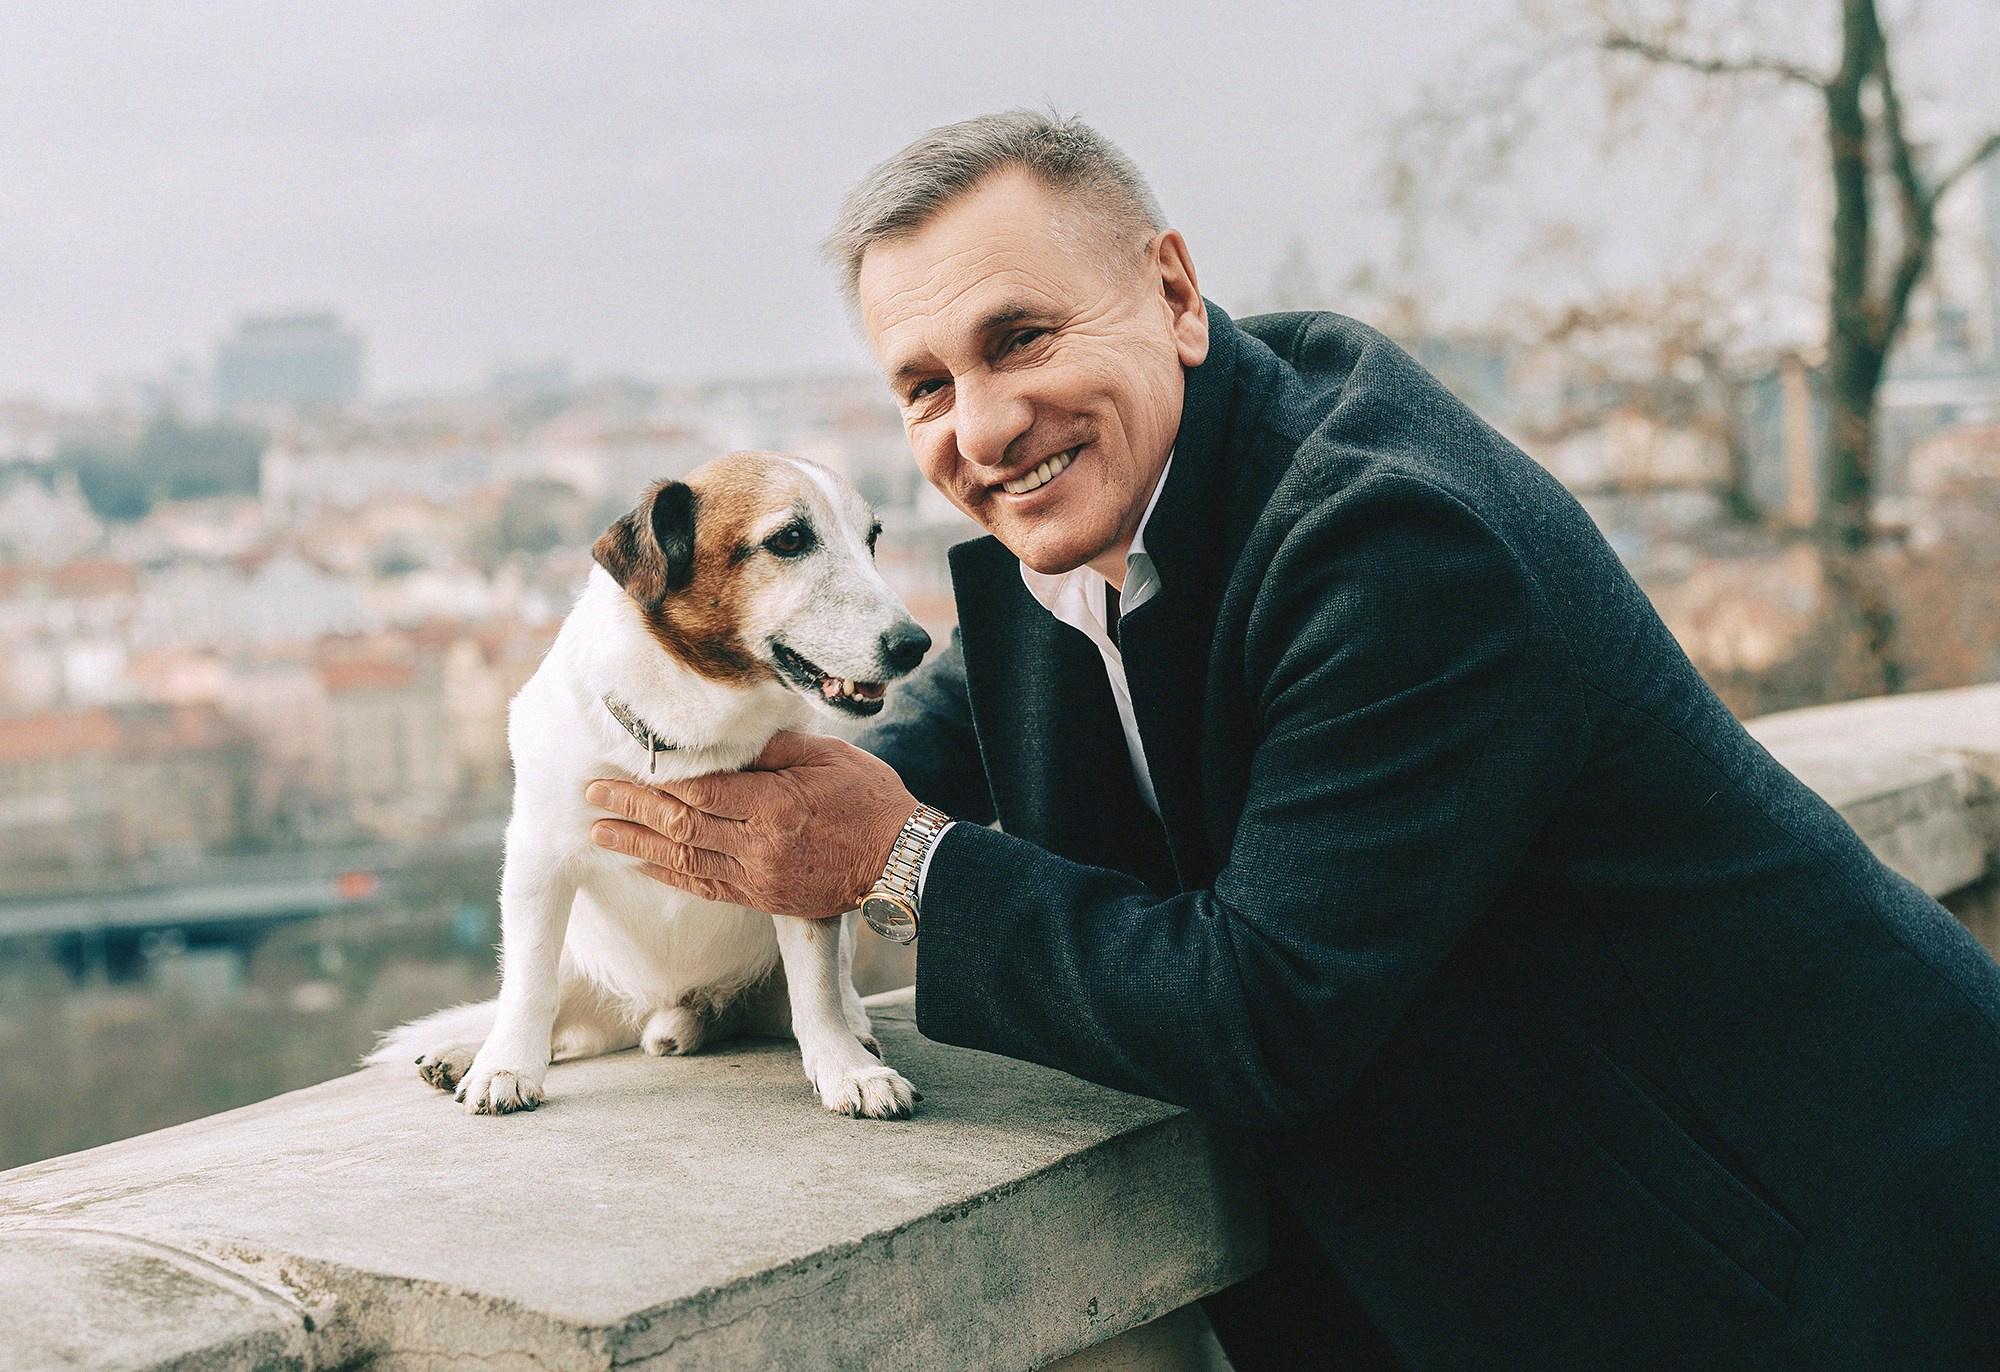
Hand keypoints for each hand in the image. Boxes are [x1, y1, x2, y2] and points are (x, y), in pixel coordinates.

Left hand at [585, 731, 920, 919]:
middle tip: (592, 797)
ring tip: (600, 832)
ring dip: (636, 845)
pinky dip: (668, 874)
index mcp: (774, 804)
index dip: (653, 785)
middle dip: (631, 810)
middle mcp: (759, 845)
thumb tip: (727, 741)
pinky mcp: (763, 898)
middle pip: (680, 826)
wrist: (902, 860)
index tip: (619, 771)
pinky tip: (642, 862)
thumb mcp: (828, 756)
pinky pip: (704, 886)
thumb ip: (774, 749)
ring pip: (683, 860)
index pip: (699, 793)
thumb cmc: (870, 799)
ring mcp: (758, 877)